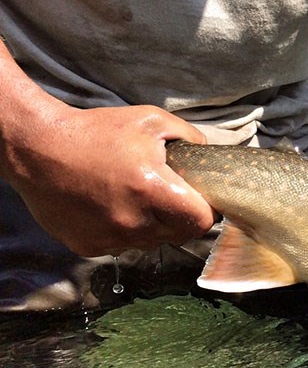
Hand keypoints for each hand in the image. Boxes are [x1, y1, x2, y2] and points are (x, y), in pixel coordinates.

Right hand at [2, 104, 214, 255]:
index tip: (199, 199)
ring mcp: (109, 238)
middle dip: (179, 218)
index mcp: (152, 191)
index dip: (205, 211)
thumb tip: (209, 156)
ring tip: (133, 197)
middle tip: (167, 196)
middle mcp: (132, 222)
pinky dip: (122, 231)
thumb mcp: (151, 121)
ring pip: (150, 242)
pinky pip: (120, 245)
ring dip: (151, 226)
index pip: (201, 222)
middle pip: (178, 235)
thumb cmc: (96, 131)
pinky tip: (110, 206)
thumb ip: (190, 138)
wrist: (37, 148)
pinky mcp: (88, 247)